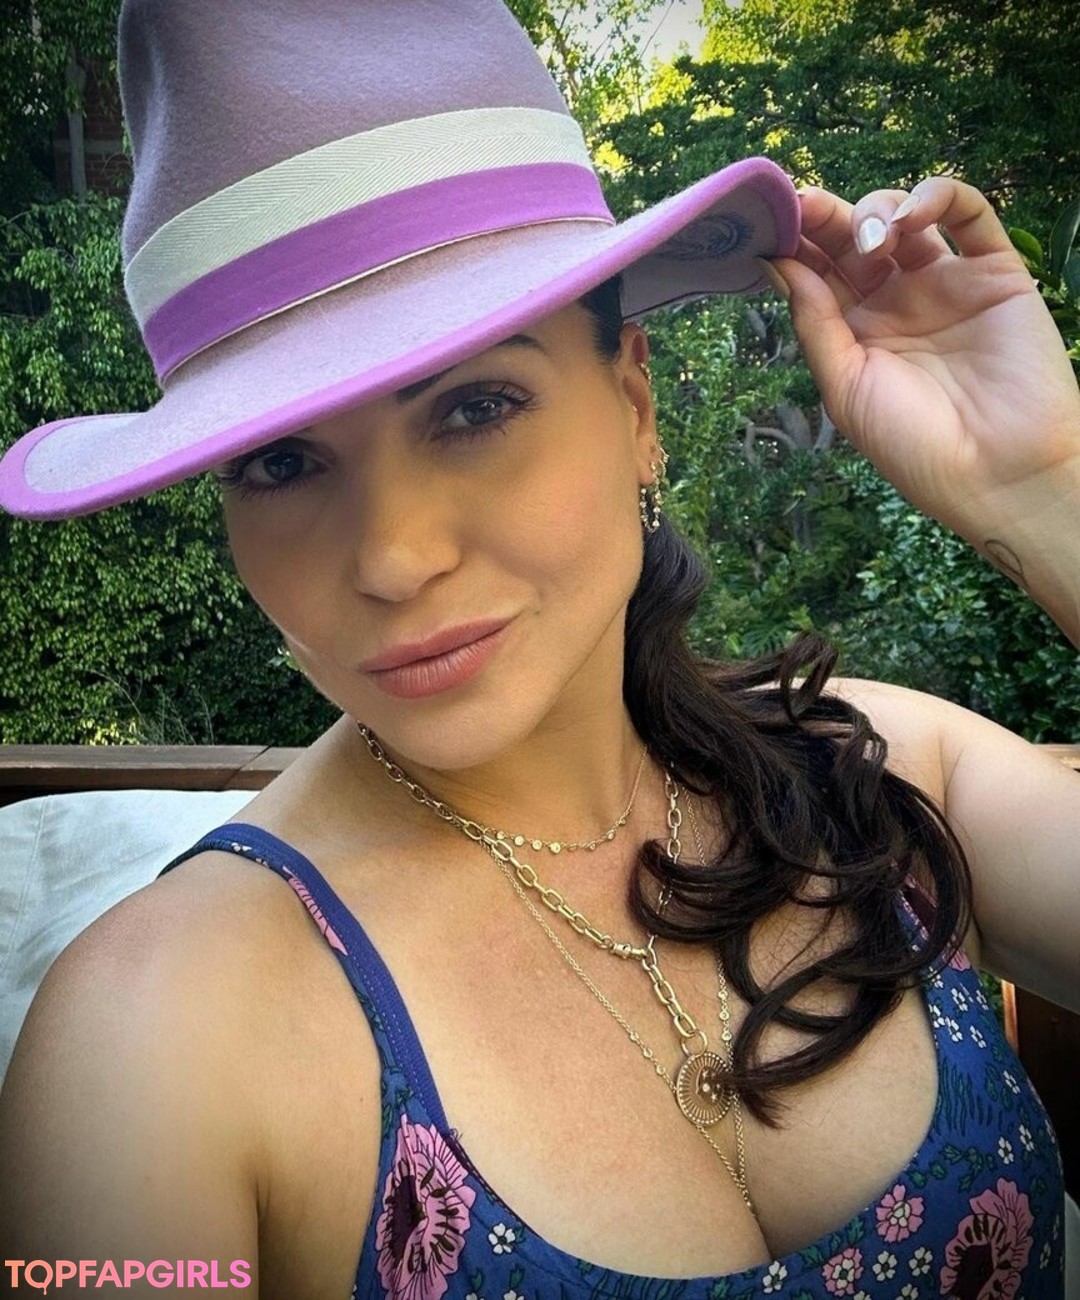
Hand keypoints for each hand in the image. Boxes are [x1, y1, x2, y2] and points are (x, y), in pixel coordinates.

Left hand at [772, 177, 1079, 541]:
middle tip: (802, 206)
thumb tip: (777, 265)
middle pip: (853, 238)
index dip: (794, 245)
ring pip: (903, 216)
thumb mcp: (846, 388)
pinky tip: (910, 217)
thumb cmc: (914, 445)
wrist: (997, 472)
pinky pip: (970, 213)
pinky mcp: (995, 270)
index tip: (766, 224)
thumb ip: (815, 324)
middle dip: (825, 217)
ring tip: (870, 239)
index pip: (818, 273)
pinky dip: (938, 196)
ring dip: (876, 209)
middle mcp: (897, 302)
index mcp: (856, 331)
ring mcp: (946, 282)